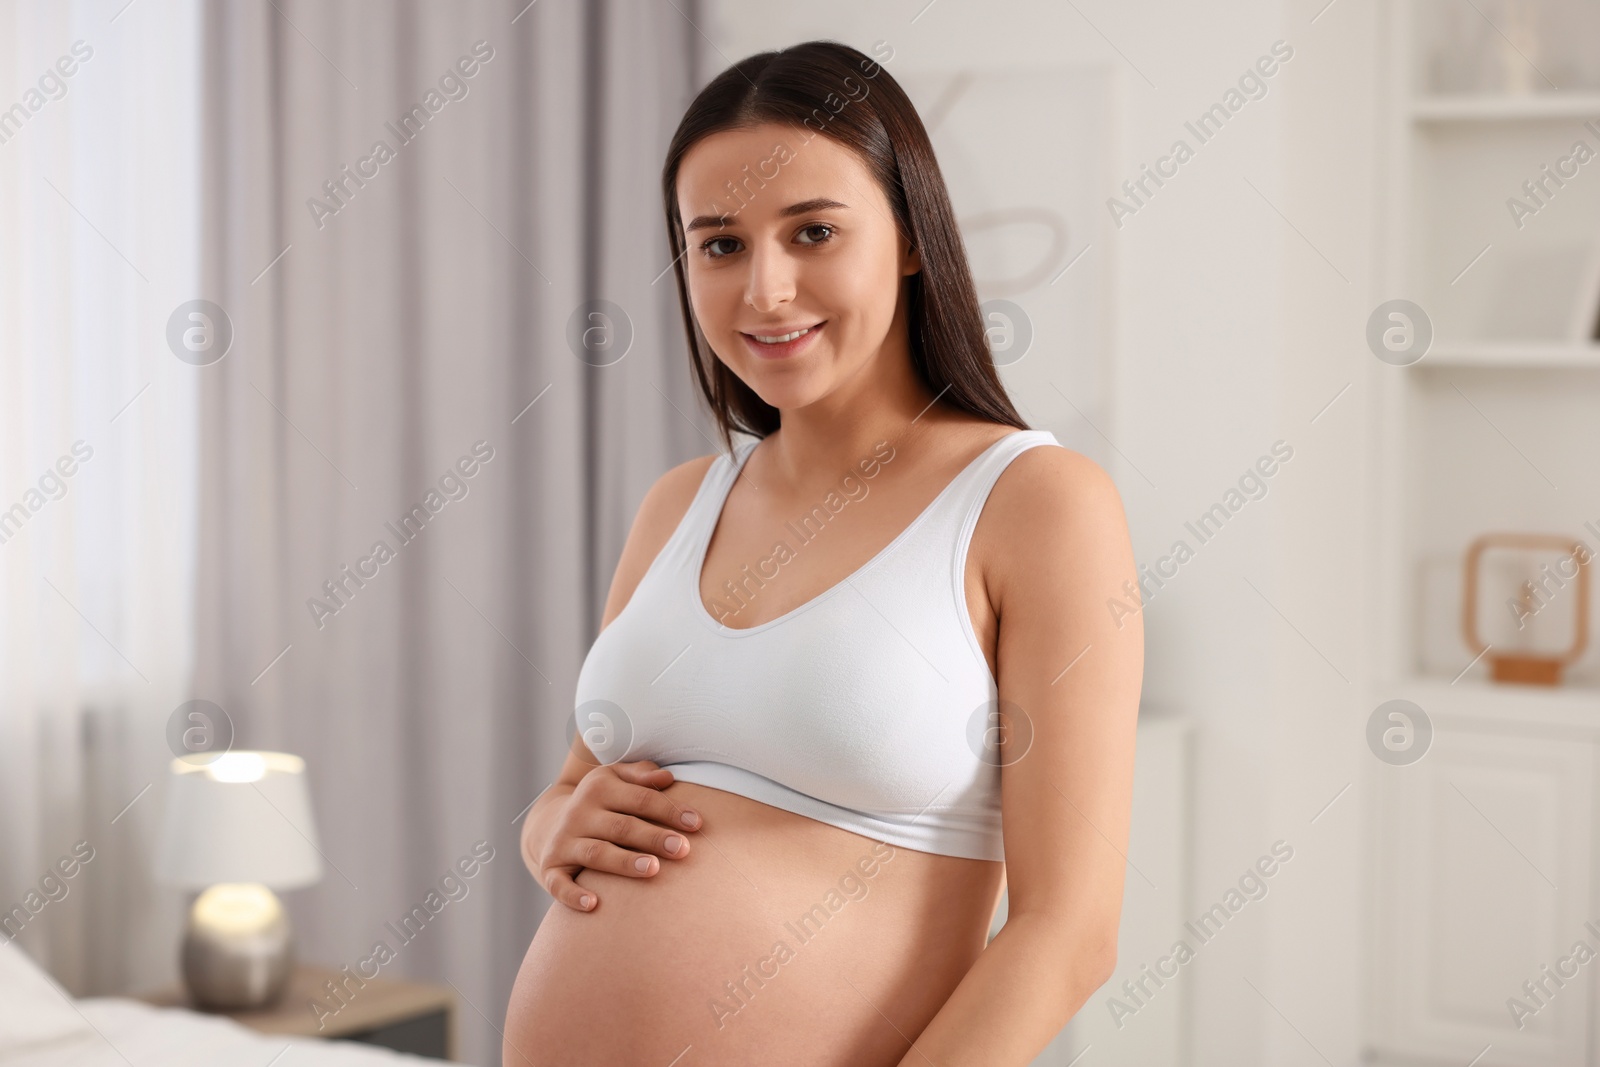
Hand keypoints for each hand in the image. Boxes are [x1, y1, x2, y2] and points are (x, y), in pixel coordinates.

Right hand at [531, 760, 701, 911]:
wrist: (550, 822)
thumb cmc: (600, 802)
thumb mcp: (616, 779)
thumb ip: (642, 776)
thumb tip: (668, 777)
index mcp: (599, 787)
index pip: (641, 799)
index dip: (669, 810)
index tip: (696, 824)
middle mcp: (579, 813)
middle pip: (622, 826)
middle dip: (653, 837)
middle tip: (682, 849)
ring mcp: (563, 841)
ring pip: (597, 853)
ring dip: (624, 862)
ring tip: (653, 869)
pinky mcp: (550, 867)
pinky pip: (558, 883)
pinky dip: (572, 895)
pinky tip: (593, 904)